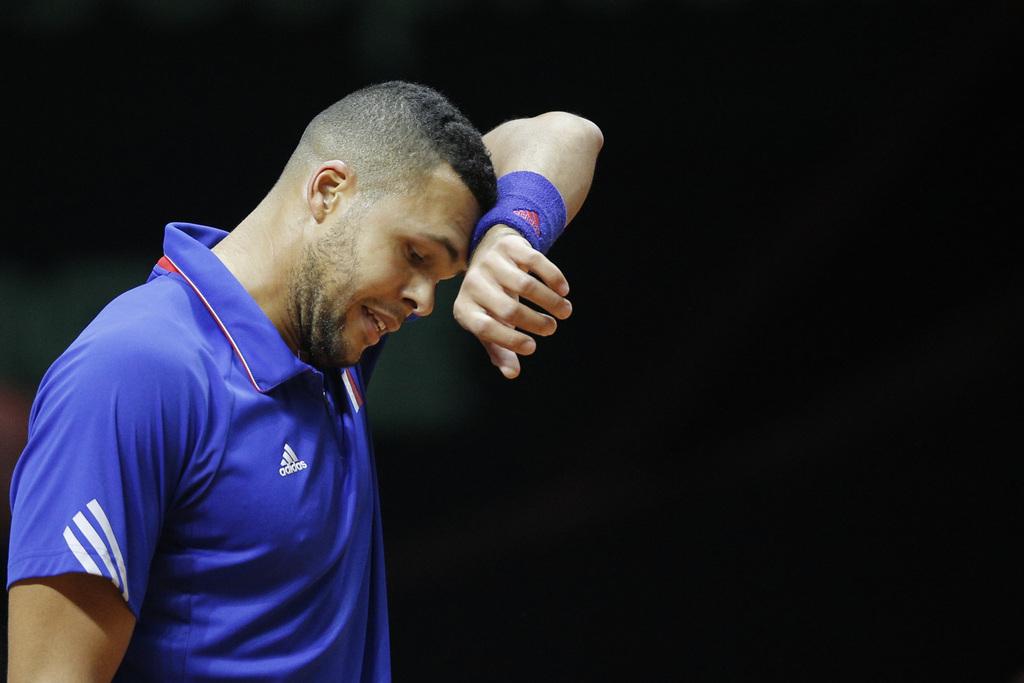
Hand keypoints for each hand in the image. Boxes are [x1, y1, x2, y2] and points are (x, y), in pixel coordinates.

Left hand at [453, 227, 571, 378]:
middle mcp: (473, 284)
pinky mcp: (509, 246)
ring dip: (550, 302)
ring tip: (565, 312)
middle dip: (536, 322)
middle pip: (509, 309)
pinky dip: (553, 278)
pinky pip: (535, 262)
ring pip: (525, 286)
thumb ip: (500, 350)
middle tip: (552, 328)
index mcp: (465, 308)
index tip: (532, 347)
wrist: (488, 252)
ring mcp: (490, 262)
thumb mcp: (490, 324)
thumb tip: (512, 374)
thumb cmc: (491, 299)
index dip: (509, 340)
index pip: (485, 328)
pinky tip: (564, 291)